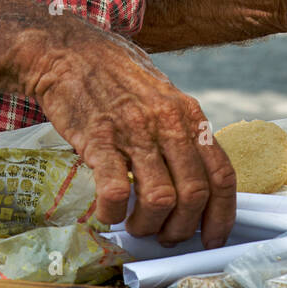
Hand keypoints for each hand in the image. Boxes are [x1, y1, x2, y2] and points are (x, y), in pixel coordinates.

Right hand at [28, 26, 236, 247]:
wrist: (65, 50)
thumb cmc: (112, 72)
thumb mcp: (159, 92)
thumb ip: (178, 129)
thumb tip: (192, 175)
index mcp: (187, 113)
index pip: (221, 174)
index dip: (221, 215)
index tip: (212, 237)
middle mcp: (167, 122)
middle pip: (194, 195)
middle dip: (182, 228)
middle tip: (163, 236)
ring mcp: (133, 130)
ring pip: (160, 200)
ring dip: (148, 226)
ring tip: (133, 225)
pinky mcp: (98, 139)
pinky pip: (117, 192)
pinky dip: (113, 213)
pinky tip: (106, 212)